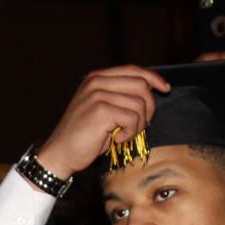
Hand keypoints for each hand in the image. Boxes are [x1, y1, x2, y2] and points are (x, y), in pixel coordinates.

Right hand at [33, 66, 171, 177]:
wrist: (60, 154)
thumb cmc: (83, 137)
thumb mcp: (102, 110)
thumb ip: (120, 97)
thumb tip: (150, 93)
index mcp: (96, 78)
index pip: (133, 70)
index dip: (153, 78)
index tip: (165, 89)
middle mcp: (96, 82)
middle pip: (141, 85)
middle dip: (149, 107)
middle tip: (140, 125)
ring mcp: (97, 94)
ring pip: (139, 104)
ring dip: (139, 124)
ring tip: (125, 135)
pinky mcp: (101, 110)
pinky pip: (133, 118)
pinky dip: (130, 133)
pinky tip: (117, 139)